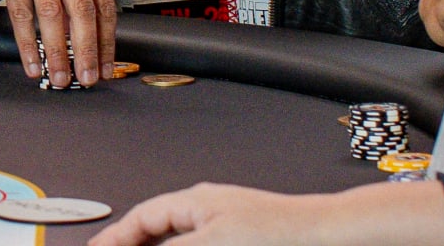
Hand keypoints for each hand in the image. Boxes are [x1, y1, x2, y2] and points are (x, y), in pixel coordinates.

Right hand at [0, 0, 113, 87]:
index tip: (106, 66)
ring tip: (62, 77)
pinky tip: (32, 63)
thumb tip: (95, 34)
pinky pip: (19, 12)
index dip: (107, 39)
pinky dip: (26, 42)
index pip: (103, 0)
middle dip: (86, 49)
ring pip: (50, 13)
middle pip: (80, 8)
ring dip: (57, 51)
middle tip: (88, 78)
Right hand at [91, 179, 443, 245]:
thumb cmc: (280, 231)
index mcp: (194, 201)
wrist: (328, 236)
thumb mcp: (211, 243)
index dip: (116, 236)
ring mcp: (226, 226)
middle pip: (157, 230)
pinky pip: (201, 244)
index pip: (141, 218)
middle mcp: (208, 211)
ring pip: (180, 239)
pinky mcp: (243, 240)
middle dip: (134, 243)